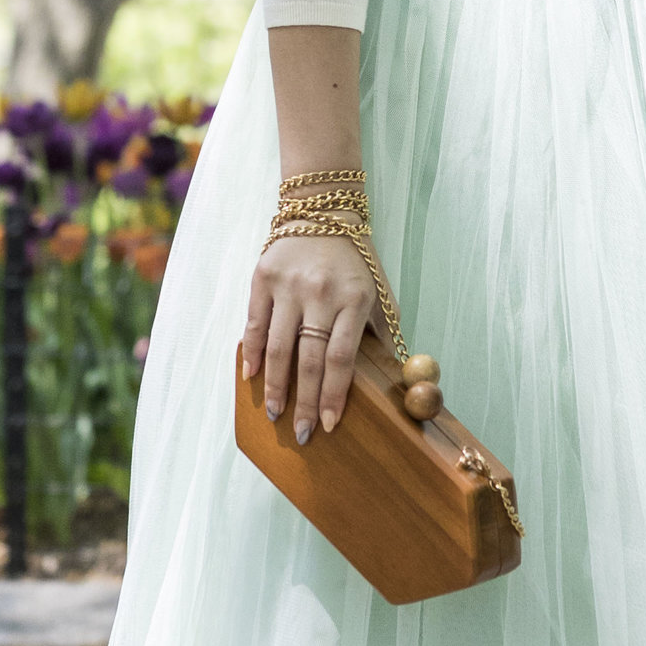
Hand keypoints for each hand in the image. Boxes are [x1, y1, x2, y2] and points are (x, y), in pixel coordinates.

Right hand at [244, 233, 377, 443]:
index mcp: (354, 299)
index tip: (330, 424)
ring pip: (278, 347)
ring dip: (275, 385)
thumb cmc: (355, 259)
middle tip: (302, 434)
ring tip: (274, 412)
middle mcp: (320, 293)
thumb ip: (382, 331)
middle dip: (305, 402)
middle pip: (310, 360)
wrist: (322, 211)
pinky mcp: (264, 276)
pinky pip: (255, 322)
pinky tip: (251, 375)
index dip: (334, 395)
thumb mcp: (378, 291)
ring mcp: (289, 285)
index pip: (342, 359)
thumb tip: (394, 377)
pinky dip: (252, 352)